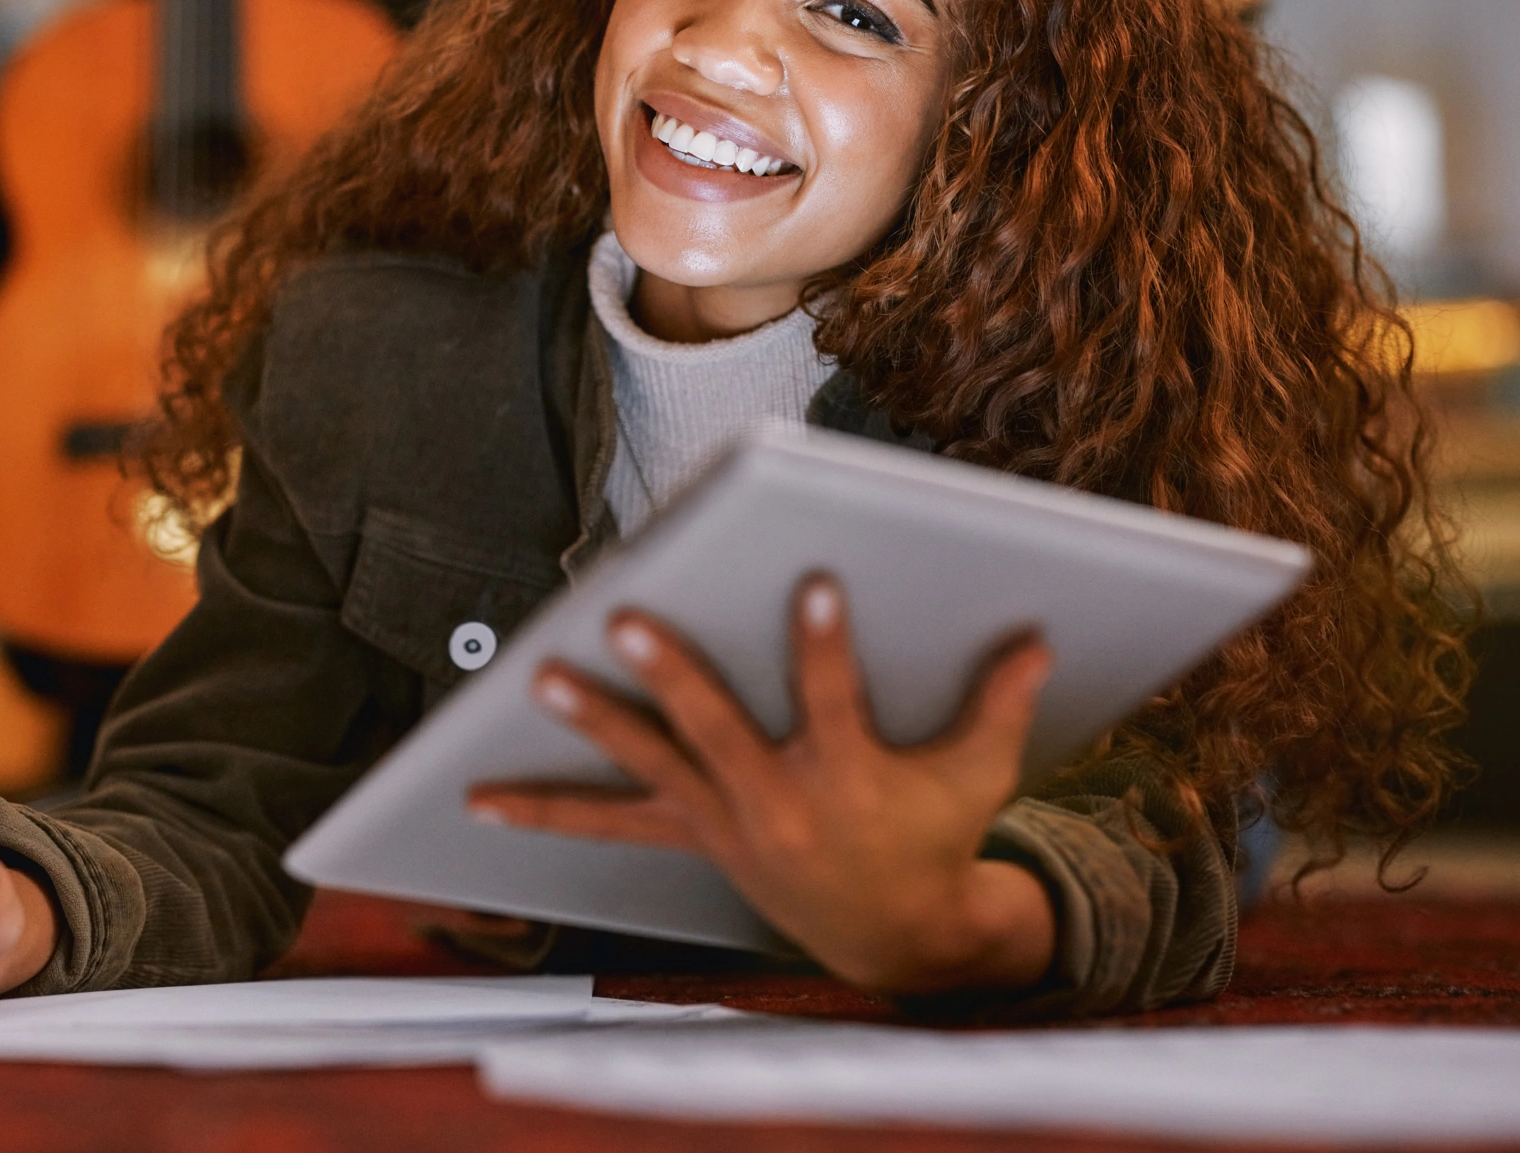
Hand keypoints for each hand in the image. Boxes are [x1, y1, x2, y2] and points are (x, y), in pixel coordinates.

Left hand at [468, 573, 1056, 996]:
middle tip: (625, 618)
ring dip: (594, 724)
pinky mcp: (692, 833)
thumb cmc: (935, 838)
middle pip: (714, 728)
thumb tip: (1039, 637)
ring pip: (650, 766)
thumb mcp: (978, 775)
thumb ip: (999, 706)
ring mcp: (723, 820)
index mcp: (845, 777)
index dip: (825, 644)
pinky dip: (544, 813)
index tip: (814, 582)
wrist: (893, 937)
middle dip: (670, 674)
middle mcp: (774, 801)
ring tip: (543, 679)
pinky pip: (607, 824)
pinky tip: (480, 801)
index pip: (835, 700)